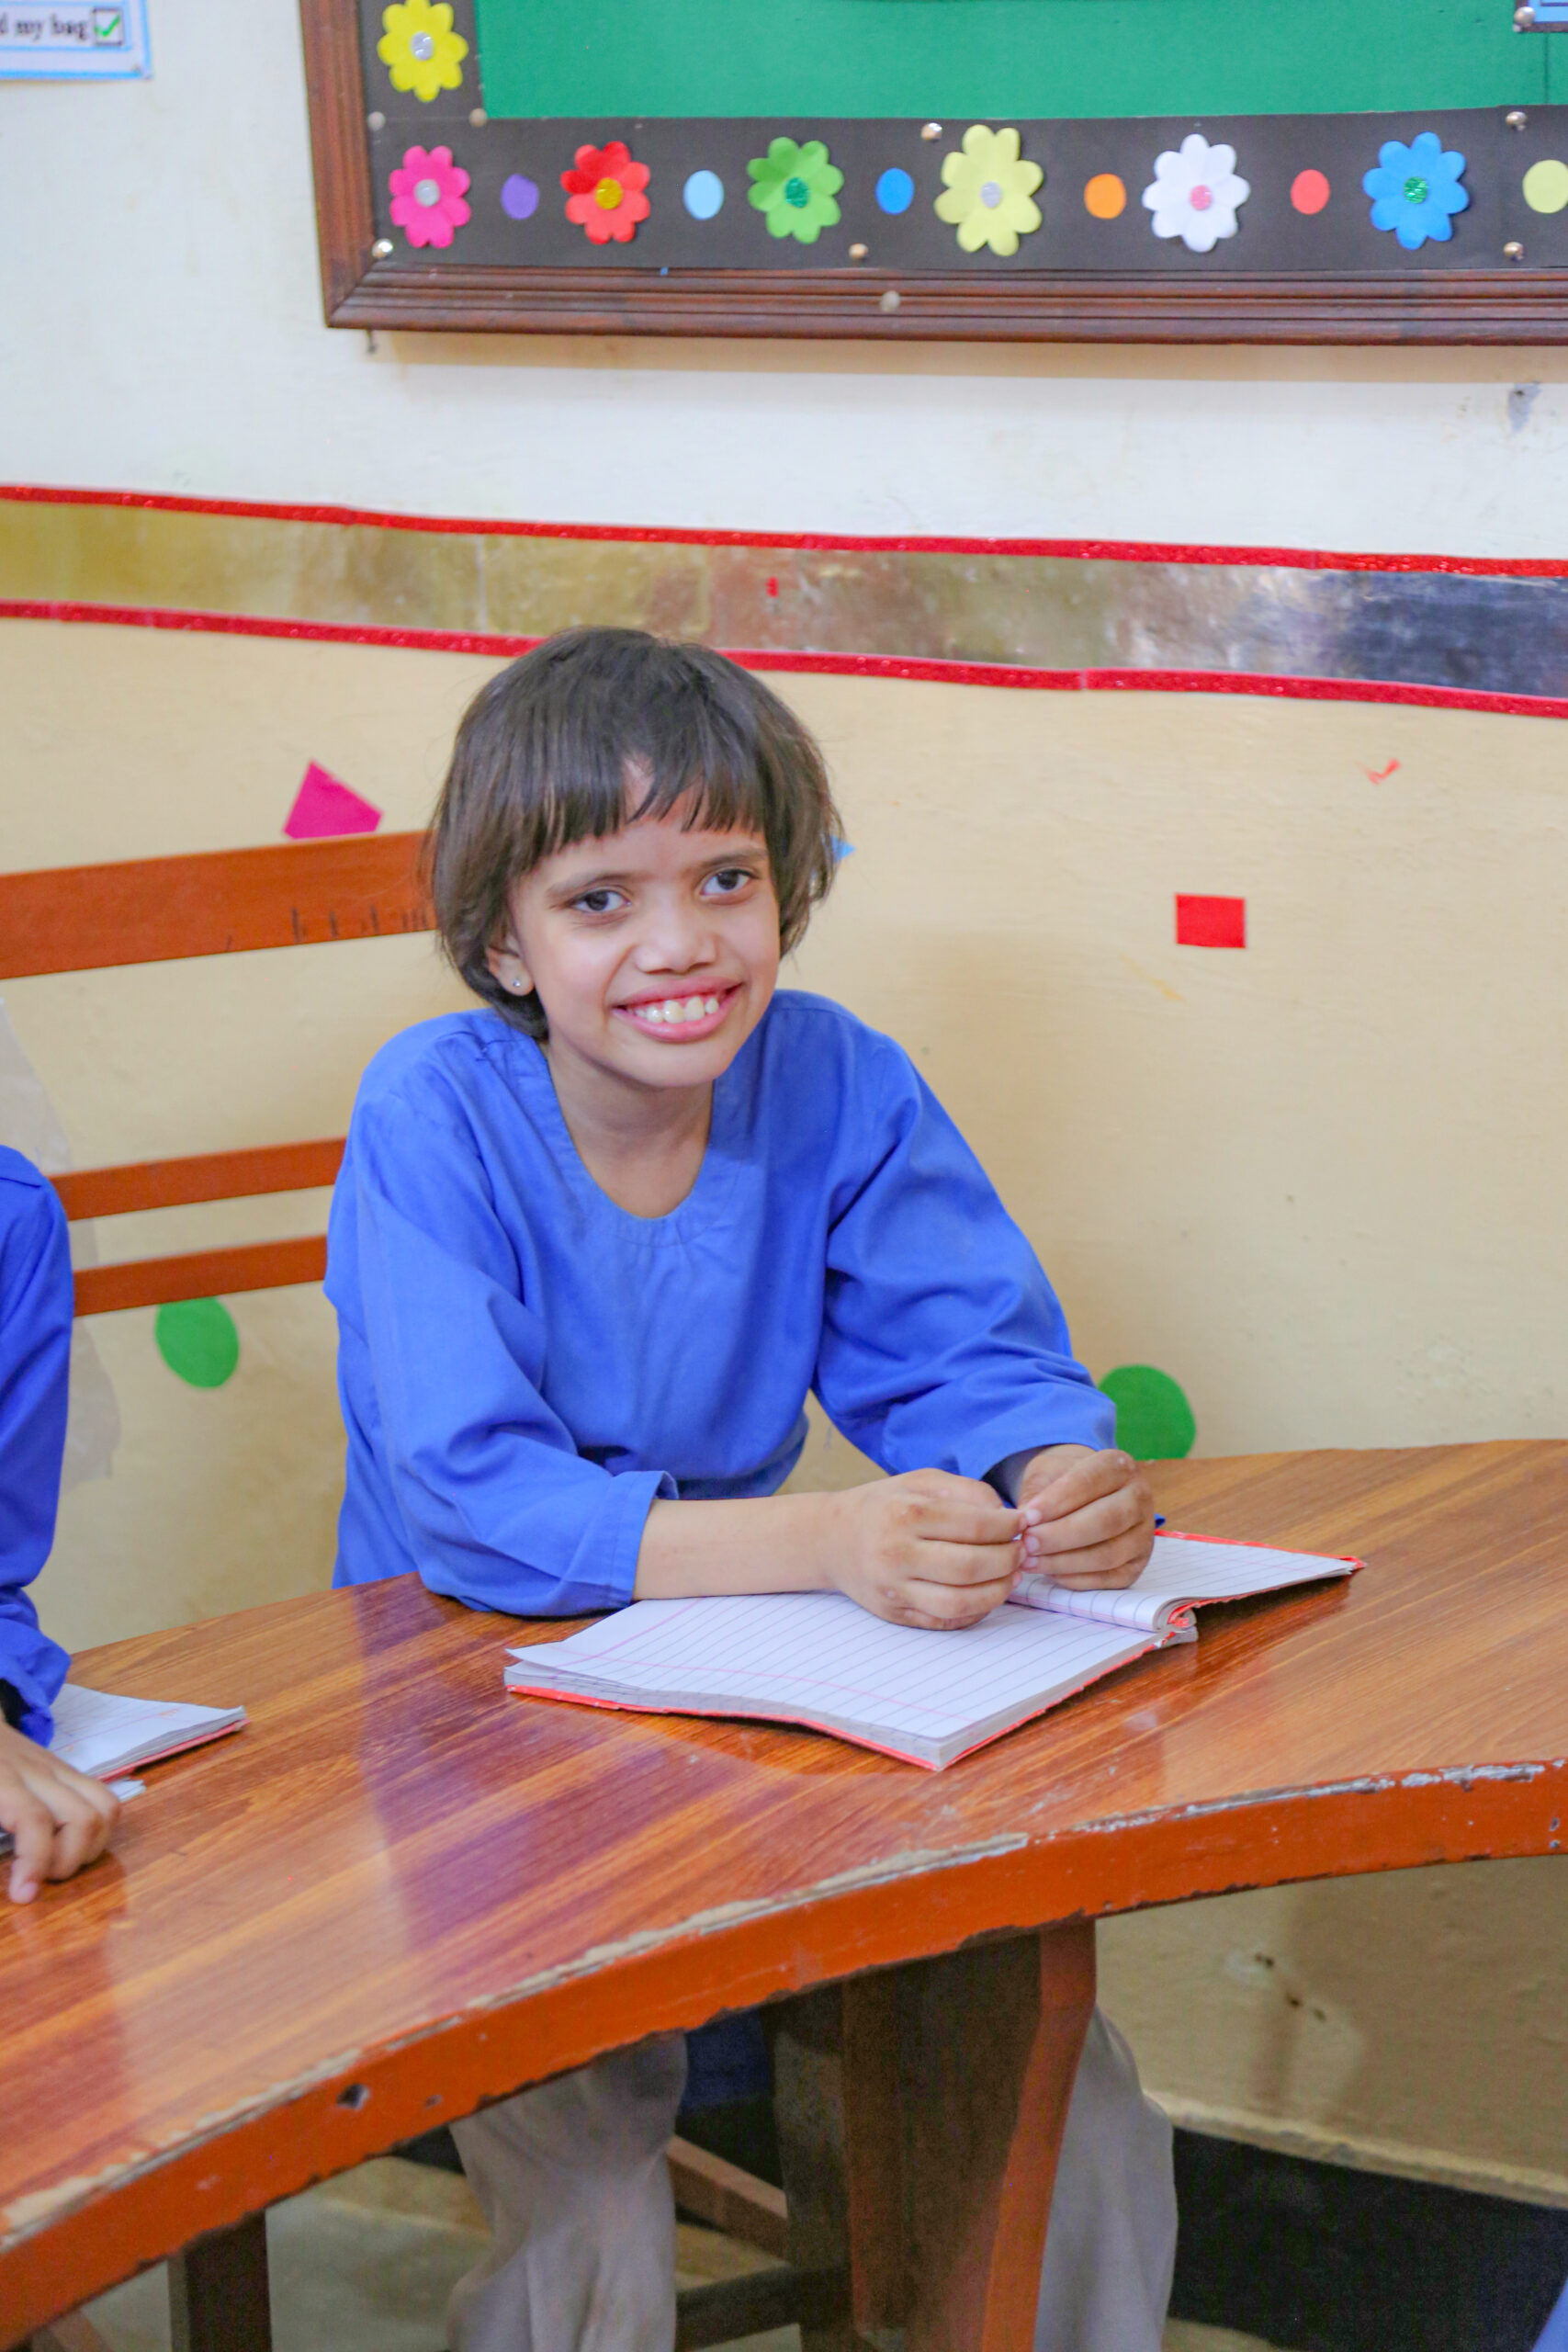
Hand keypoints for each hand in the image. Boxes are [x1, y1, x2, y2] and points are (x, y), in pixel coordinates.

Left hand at [0, 1719, 119, 1904]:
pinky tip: (70, 1847)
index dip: (35, 1861)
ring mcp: (61, 1769)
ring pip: (106, 1808)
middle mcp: (39, 1771)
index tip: (24, 1896)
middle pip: (83, 1818)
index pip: (34, 1818)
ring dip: (90, 1850)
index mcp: (2, 1778)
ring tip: (58, 1866)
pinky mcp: (71, 1772)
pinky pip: (106, 1801)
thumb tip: (0, 1872)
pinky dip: (99, 1833)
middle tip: (39, 1879)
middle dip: (68, 1862)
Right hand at [827, 1470, 1023, 1630]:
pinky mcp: (894, 1614)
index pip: (974, 1525)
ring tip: (1011, 1576)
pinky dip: (975, 1611)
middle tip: (1022, 1551)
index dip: (1008, 1527)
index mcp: (905, 1513)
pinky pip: (944, 1621)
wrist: (831, 1539)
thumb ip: (967, 1492)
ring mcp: (893, 1589)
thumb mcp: (921, 1482)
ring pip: (960, 1601)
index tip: (1023, 1524)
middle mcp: (896, 1553)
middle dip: (1008, 1559)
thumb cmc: (885, 1505)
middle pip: (970, 1566)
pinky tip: (988, 1594)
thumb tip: (1009, 1517)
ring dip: (998, 1592)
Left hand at [1016, 1445, 1155, 1589]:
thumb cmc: (1061, 1483)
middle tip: (1027, 1543)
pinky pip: (1109, 1578)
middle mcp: (1139, 1498)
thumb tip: (1022, 1523)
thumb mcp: (1047, 1475)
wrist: (1082, 1496)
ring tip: (1031, 1561)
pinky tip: (1049, 1573)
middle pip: (1106, 1521)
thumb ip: (1037, 1495)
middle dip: (1061, 1535)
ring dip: (1064, 1561)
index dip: (1058, 1501)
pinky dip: (1076, 1579)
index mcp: (1120, 1466)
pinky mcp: (1137, 1564)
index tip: (1027, 1516)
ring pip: (1108, 1554)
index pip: (1091, 1481)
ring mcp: (1143, 1534)